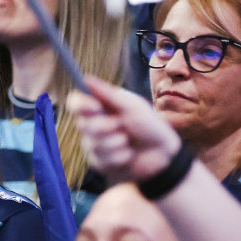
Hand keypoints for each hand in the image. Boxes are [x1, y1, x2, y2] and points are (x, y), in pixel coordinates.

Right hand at [67, 76, 182, 183]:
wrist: (163, 154)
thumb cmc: (149, 126)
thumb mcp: (132, 107)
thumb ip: (108, 94)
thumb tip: (86, 78)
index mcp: (98, 108)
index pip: (76, 103)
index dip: (80, 104)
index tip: (94, 107)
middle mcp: (92, 126)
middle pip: (82, 124)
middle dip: (105, 126)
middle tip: (121, 125)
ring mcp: (94, 145)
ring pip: (94, 144)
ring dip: (116, 142)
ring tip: (129, 142)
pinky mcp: (99, 163)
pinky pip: (102, 159)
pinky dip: (120, 157)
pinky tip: (129, 156)